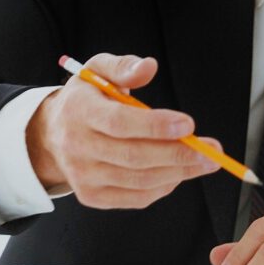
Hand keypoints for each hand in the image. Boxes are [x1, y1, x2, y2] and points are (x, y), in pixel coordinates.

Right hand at [25, 53, 219, 209]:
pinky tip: (179, 173)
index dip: (156, 126)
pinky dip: (164, 187)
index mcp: (79, 111)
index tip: (188, 124)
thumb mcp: (97, 70)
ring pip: (139, 181)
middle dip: (179, 154)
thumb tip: (149, 67)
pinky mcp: (92, 196)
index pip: (119, 123)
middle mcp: (77, 147)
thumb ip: (124, 66)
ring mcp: (83, 176)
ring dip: (179, 173)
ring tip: (205, 162)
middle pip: (134, 157)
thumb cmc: (85, 98)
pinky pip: (136, 198)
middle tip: (212, 151)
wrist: (52, 133)